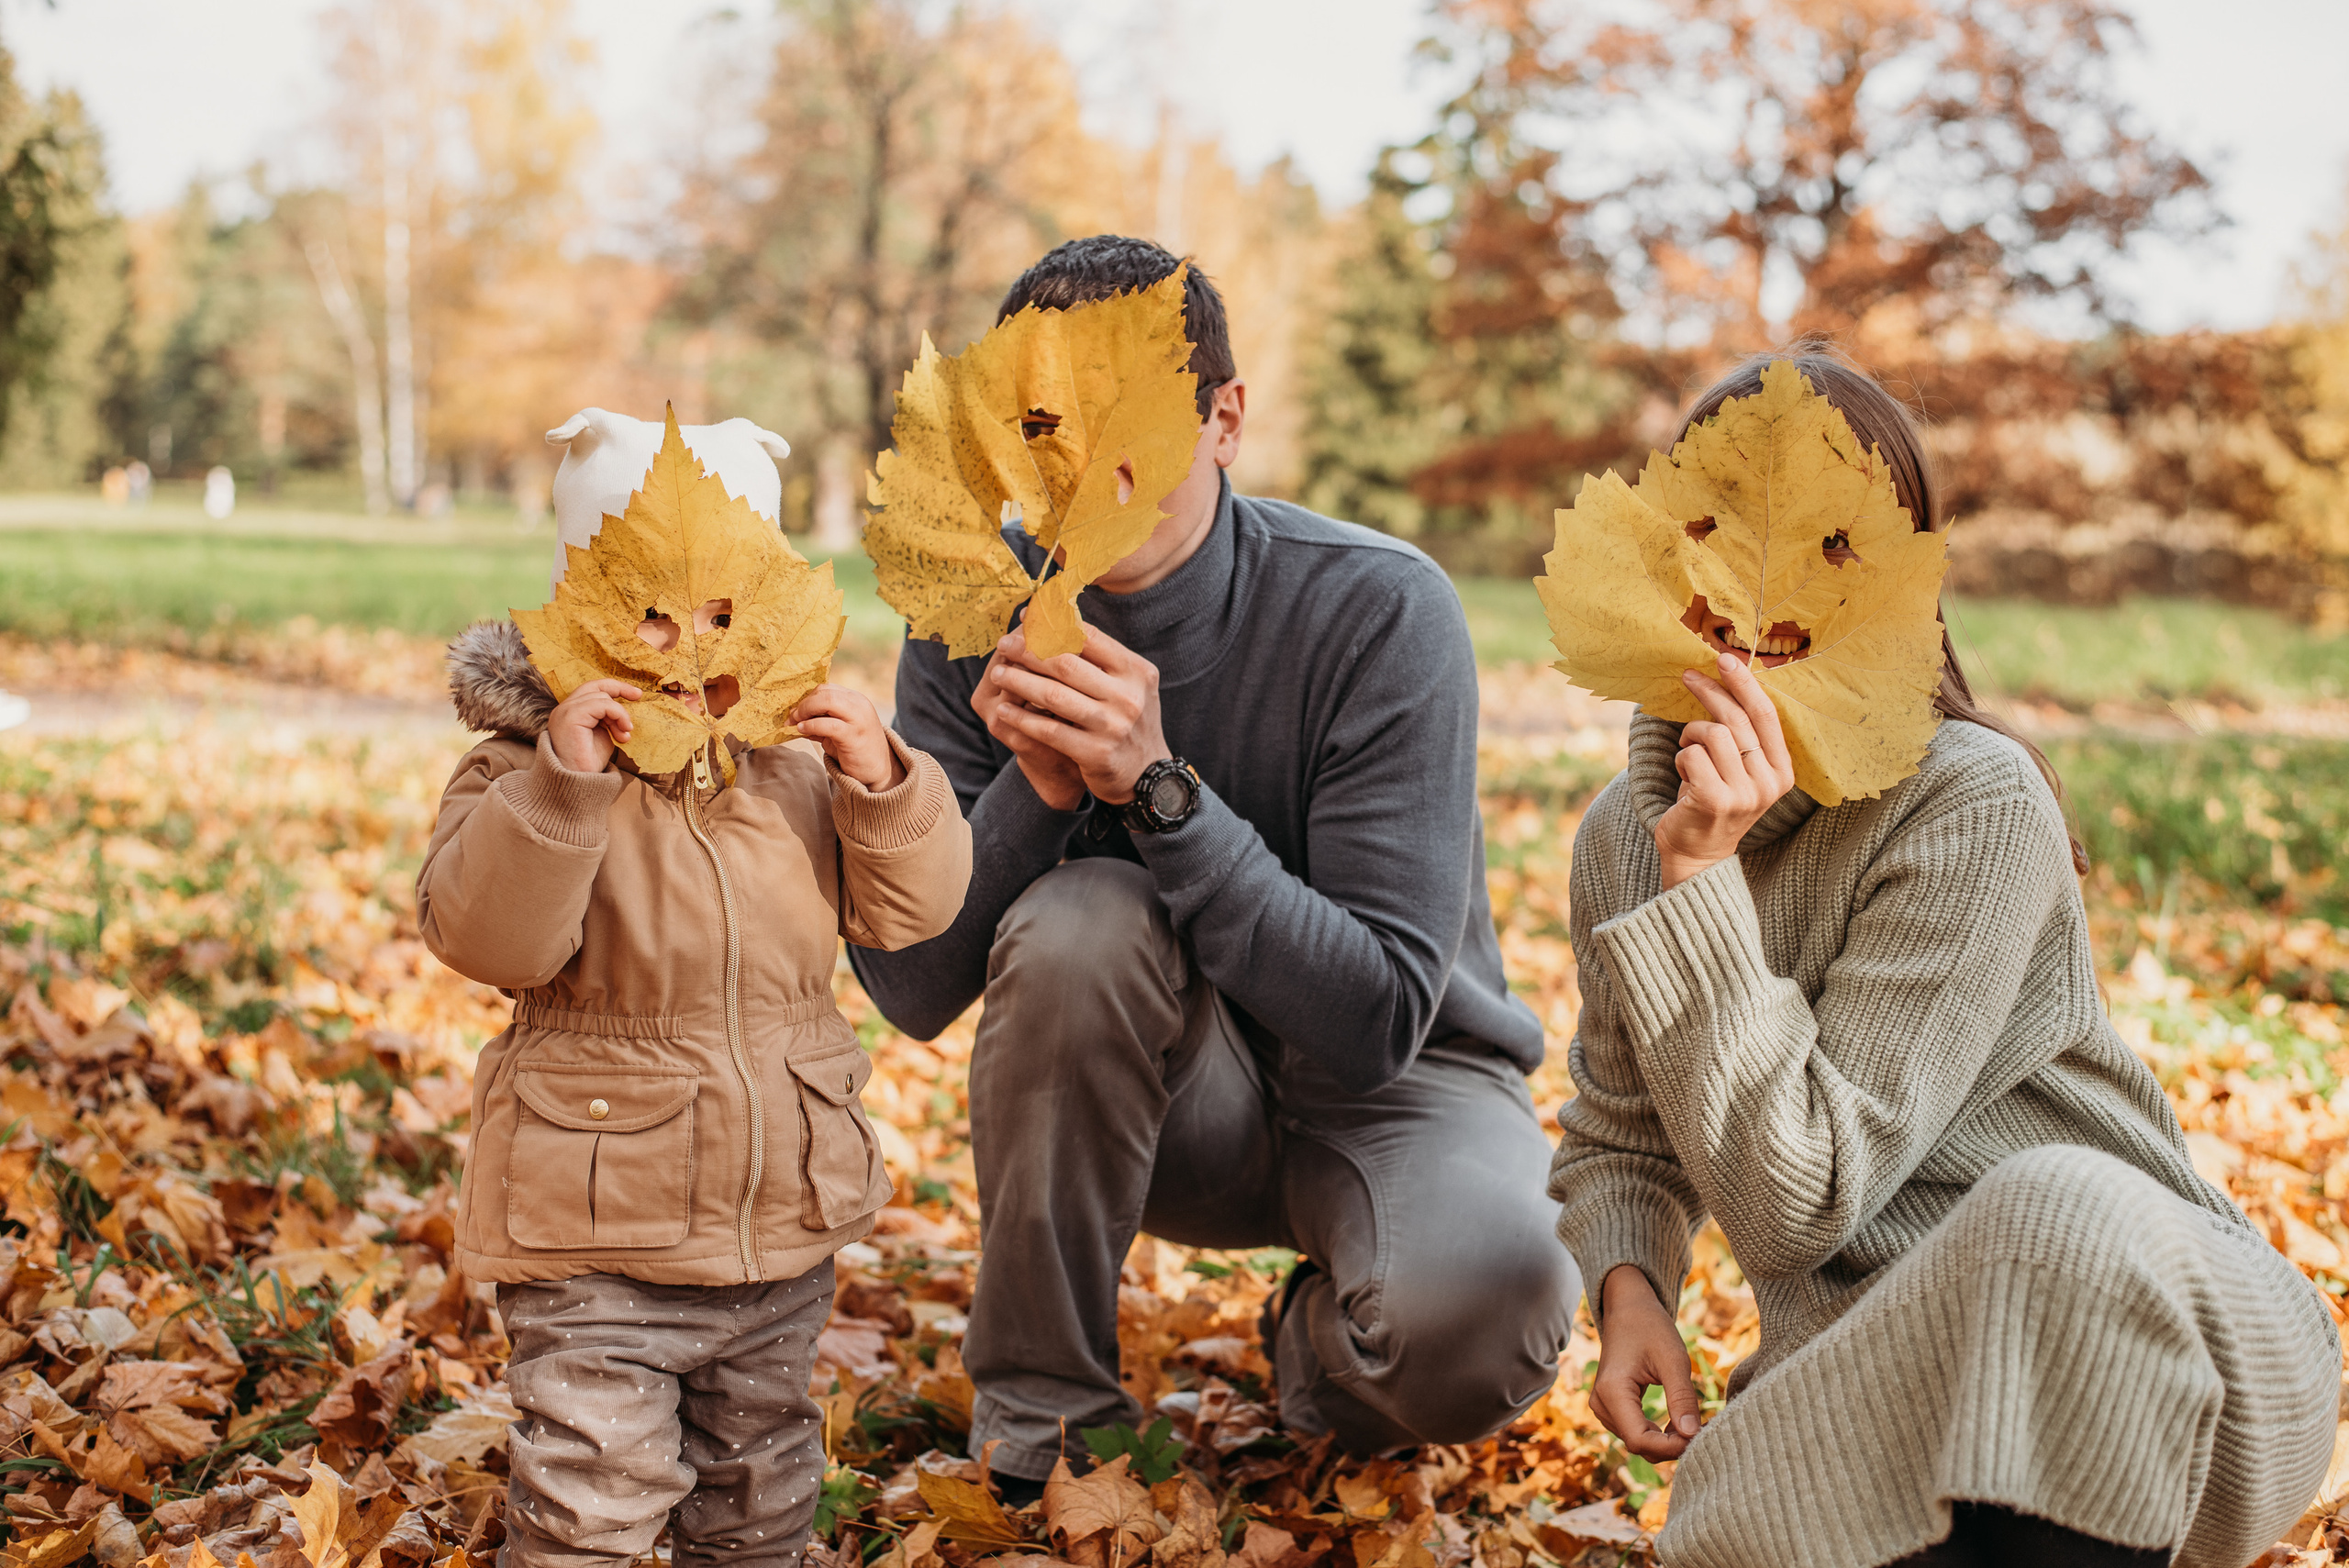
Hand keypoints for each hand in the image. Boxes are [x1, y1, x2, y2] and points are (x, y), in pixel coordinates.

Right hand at [547, 679, 640, 773]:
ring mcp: (565, 711)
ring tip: (624, 733)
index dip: (614, 687)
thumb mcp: (602, 734)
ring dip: (620, 714)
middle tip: (638, 696)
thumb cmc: (589, 762)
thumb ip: (607, 719)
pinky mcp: (571, 716)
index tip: (635, 694)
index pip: (591, 689)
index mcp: (571, 712)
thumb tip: (624, 710)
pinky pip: (602, 704)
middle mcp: (564, 709)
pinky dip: (617, 714)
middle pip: (595, 686)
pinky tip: (622, 732)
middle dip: (620, 689)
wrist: (578, 782)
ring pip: (601, 696)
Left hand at [791, 684, 906, 791]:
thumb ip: (821, 719)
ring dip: (805, 710)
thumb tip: (794, 716)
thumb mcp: (837, 730)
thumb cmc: (855, 750)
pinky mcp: (854, 735)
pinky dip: (811, 725)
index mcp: (855, 700)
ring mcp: (858, 719)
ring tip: (795, 723)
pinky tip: (802, 730)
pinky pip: (828, 724)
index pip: (827, 689)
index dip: (807, 698)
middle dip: (803, 703)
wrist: (878, 771)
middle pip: (824, 692)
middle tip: (792, 717)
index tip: (794, 711)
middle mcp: (859, 705)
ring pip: (827, 701)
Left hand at [974, 626, 1168, 806]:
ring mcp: (1113, 727)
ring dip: (1019, 682)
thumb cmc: (1128, 720)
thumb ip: (1098, 657)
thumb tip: (1053, 618)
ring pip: (1054, 696)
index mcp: (1136, 671)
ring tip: (998, 674)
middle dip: (1028, 651)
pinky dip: (1023, 718)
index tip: (1024, 621)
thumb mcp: (1128, 684)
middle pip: (1066, 664)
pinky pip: (1049, 730)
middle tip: (1004, 645)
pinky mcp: (1095, 753)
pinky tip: (1004, 710)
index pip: (1089, 637)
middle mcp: (1128, 697)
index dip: (1051, 625)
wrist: (1148, 774)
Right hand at [1591, 1264, 1701, 1461]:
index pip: (1640, 1440)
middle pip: (1639, 1445)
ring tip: (1694, 1423)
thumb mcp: (1673, 1359)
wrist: (1628, 1309)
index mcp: (1612, 1391)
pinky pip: (1635, 1432)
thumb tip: (1693, 1435)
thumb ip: (1682, 1398)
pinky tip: (1679, 1422)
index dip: (1671, 1447)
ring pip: (1638, 1442)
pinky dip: (1658, 1434)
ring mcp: (1603, 1407)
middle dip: (1673, 1444)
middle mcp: (1601, 1404)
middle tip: (1704, 1429)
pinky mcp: (1611, 1407)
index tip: (1701, 1436)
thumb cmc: (1651, 1327)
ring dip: (1667, 1441)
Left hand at [1654, 652, 1795, 888]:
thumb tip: (1726, 680)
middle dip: (1709, 692)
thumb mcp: (1738, 770)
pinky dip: (1680, 760)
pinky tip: (1684, 779)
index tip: (1726, 659)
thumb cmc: (1713, 803)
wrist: (1698, 856)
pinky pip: (1690, 755)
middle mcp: (1769, 783)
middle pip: (1737, 720)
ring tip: (1688, 757)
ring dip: (1690, 738)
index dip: (1746, 684)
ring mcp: (1745, 794)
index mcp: (1782, 772)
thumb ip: (1741, 737)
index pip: (1767, 716)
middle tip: (1687, 677)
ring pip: (1711, 734)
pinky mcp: (1716, 800)